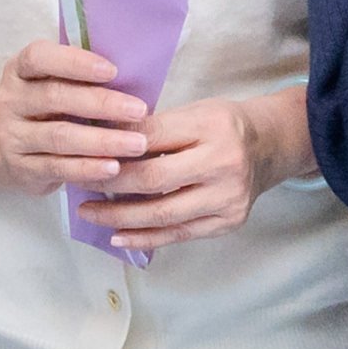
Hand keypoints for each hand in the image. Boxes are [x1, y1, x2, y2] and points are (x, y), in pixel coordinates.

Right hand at [0, 41, 150, 192]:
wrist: (10, 149)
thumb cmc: (47, 108)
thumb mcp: (53, 85)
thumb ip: (81, 78)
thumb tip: (132, 76)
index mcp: (18, 70)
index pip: (38, 57)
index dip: (75, 62)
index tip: (113, 71)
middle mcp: (9, 101)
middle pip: (54, 96)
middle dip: (101, 103)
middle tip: (138, 110)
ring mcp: (11, 137)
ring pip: (59, 136)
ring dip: (102, 140)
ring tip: (136, 144)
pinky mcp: (22, 169)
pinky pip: (58, 167)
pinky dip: (88, 168)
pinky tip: (113, 168)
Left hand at [78, 92, 305, 252]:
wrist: (271, 146)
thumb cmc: (222, 125)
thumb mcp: (192, 111)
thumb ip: (151, 127)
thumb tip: (97, 136)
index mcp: (211, 126)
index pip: (150, 137)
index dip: (112, 146)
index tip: (80, 149)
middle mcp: (223, 163)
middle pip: (153, 179)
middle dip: (108, 182)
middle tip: (76, 179)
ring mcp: (228, 197)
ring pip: (162, 214)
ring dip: (118, 215)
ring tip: (89, 212)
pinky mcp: (228, 222)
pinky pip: (177, 234)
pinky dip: (144, 237)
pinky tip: (117, 235)